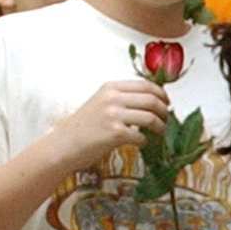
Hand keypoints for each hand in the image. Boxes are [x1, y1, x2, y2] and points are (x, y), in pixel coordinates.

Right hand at [53, 80, 168, 167]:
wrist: (63, 145)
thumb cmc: (83, 127)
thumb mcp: (101, 102)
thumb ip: (122, 99)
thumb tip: (152, 101)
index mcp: (110, 87)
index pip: (146, 84)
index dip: (161, 94)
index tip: (167, 103)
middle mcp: (112, 98)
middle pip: (152, 100)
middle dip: (164, 111)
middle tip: (166, 119)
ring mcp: (113, 115)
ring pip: (151, 117)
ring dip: (160, 127)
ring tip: (158, 132)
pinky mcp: (115, 134)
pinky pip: (142, 137)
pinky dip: (145, 142)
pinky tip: (141, 143)